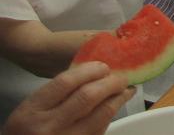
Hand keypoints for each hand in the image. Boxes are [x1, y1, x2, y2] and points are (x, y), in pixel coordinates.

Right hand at [2, 62, 132, 134]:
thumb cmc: (27, 128)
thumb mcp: (33, 107)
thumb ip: (59, 91)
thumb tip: (94, 73)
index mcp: (33, 110)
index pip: (66, 82)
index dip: (90, 70)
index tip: (103, 66)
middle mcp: (50, 126)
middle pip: (88, 96)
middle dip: (110, 82)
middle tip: (121, 77)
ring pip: (102, 113)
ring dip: (119, 98)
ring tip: (126, 89)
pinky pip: (102, 127)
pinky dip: (111, 114)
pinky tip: (116, 105)